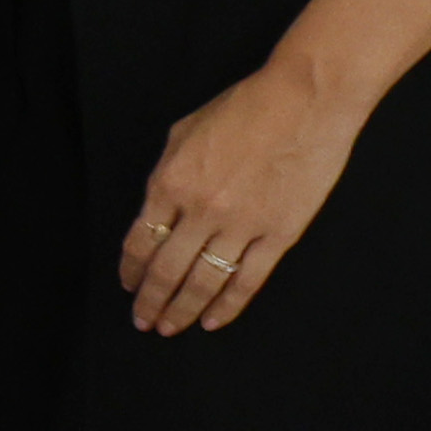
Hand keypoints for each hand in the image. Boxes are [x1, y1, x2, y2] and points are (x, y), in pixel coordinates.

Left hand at [120, 56, 361, 333]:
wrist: (303, 102)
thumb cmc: (243, 108)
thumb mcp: (183, 132)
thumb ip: (167, 173)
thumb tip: (158, 206)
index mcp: (170, 182)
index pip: (140, 240)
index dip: (131, 268)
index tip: (127, 285)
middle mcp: (200, 210)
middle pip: (166, 269)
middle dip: (150, 300)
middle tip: (142, 320)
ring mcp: (241, 226)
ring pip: (204, 282)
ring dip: (182, 310)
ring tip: (169, 327)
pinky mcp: (279, 236)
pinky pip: (247, 281)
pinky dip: (228, 305)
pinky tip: (213, 321)